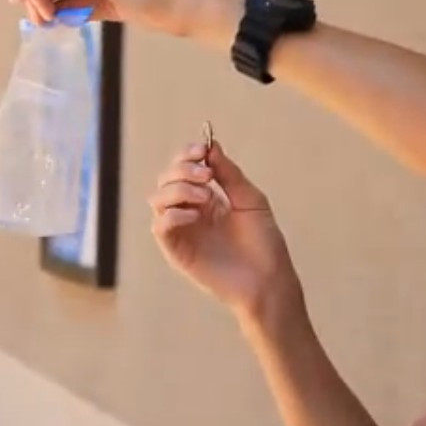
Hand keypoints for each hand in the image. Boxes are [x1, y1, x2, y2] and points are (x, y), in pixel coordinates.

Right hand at [149, 140, 302, 313]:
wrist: (268, 279)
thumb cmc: (263, 242)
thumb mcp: (250, 199)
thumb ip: (229, 174)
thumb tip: (211, 146)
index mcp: (206, 198)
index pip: (184, 168)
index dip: (187, 155)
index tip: (202, 150)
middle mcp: (189, 212)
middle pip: (166, 179)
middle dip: (182, 169)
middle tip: (207, 175)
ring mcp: (182, 231)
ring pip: (157, 199)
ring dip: (179, 189)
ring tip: (206, 198)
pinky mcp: (177, 251)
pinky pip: (160, 226)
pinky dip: (173, 213)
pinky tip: (195, 215)